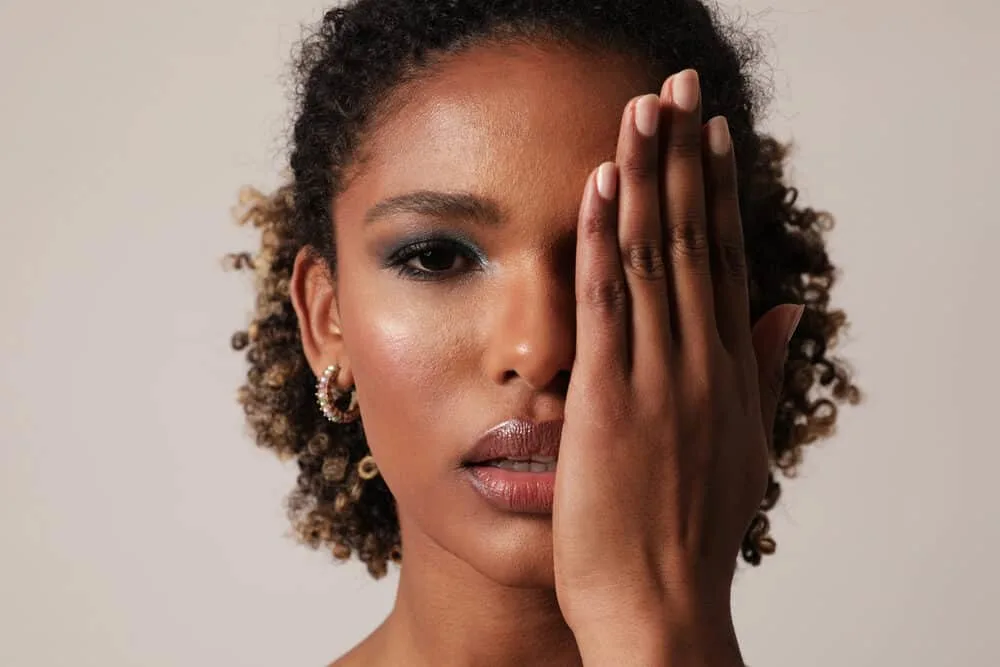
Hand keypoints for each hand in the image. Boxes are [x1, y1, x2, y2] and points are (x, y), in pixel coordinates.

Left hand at [551, 69, 803, 661]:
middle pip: (691, 238)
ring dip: (646, 176)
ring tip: (644, 107)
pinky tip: (600, 185)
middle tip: (679, 84)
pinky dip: (604, 240)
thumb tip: (785, 307)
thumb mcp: (742, 444)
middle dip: (684, 156)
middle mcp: (700, 360)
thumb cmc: (691, 532)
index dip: (716, 190)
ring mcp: (659, 376)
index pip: (722, 256)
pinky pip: (608, 303)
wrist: (662, 606)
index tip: (713, 132)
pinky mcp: (612, 398)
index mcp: (727, 368)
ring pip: (652, 256)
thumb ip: (761, 369)